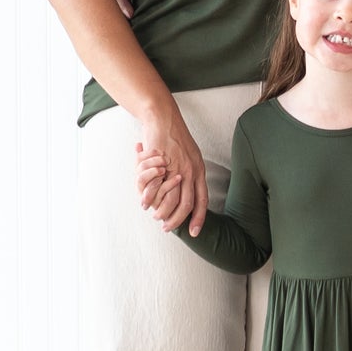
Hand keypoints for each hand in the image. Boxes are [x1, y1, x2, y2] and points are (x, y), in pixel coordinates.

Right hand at [133, 107, 208, 235]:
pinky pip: (159, 188)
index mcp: (199, 170)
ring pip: (174, 199)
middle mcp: (192, 171)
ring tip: (159, 219)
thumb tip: (190, 184)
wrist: (163, 119)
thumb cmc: (174, 136)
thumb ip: (190, 170)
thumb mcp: (189, 154)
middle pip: (188, 203)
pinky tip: (149, 206)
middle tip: (169, 228)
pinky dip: (153, 200)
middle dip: (180, 220)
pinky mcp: (164, 165)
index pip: (202, 199)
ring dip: (165, 212)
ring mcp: (178, 168)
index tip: (195, 232)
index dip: (199, 217)